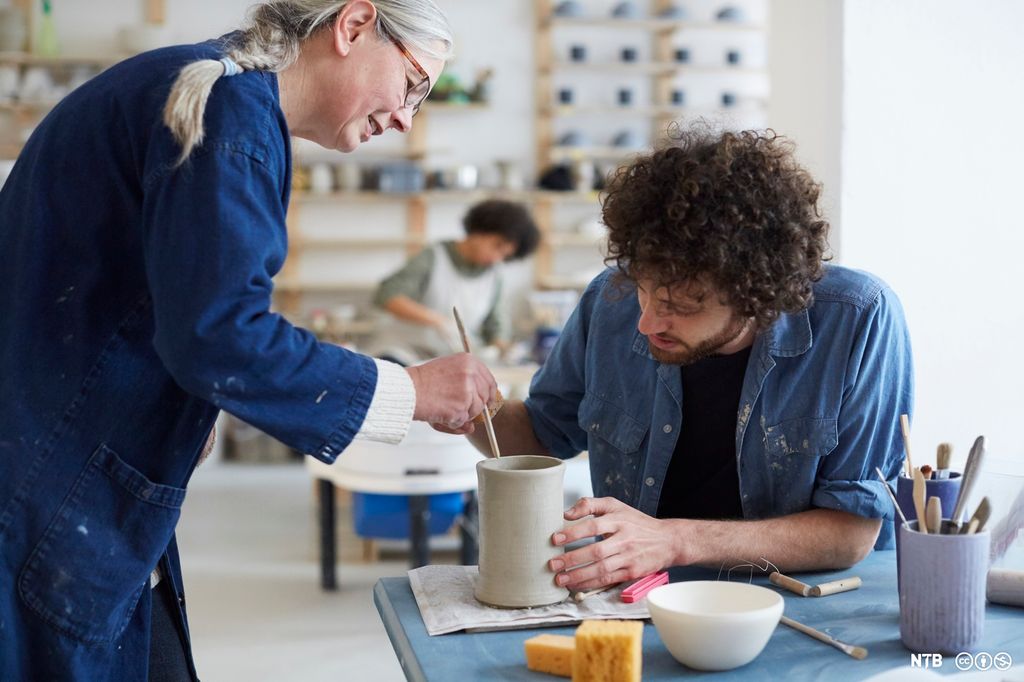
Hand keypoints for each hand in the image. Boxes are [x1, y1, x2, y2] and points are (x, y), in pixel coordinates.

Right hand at [406, 353, 496, 429]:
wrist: (408, 389)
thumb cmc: (423, 383)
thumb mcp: (446, 376)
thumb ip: (464, 391)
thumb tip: (472, 425)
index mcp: (469, 361)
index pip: (490, 381)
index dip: (489, 395)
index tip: (487, 403)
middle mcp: (471, 373)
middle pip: (485, 397)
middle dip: (474, 407)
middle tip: (458, 409)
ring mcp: (468, 389)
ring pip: (475, 411)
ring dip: (462, 415)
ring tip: (444, 408)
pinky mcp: (462, 405)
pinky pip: (463, 420)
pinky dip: (452, 422)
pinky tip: (440, 413)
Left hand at [547, 497, 678, 590]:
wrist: (667, 540)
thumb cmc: (637, 522)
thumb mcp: (615, 506)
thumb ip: (589, 505)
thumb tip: (566, 514)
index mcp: (619, 520)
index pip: (593, 526)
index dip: (573, 533)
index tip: (555, 538)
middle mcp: (624, 539)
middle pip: (595, 551)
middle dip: (572, 559)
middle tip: (552, 564)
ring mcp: (629, 558)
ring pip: (601, 569)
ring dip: (578, 576)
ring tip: (560, 579)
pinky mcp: (632, 572)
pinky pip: (608, 580)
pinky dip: (591, 583)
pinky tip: (576, 584)